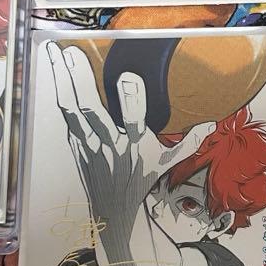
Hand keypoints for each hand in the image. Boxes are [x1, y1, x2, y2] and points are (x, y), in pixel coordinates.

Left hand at [46, 44, 212, 265]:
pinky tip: (54, 69)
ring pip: (71, 111)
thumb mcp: (168, 164)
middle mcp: (109, 145)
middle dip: (81, 82)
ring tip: (54, 52)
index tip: (129, 75)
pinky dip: (59, 90)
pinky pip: (66, 114)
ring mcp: (87, 144)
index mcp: (135, 147)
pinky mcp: (75, 143)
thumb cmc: (141, 180)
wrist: (111, 212)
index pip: (134, 122)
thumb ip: (188, 142)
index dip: (132, 100)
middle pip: (91, 113)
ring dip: (62, 81)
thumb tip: (211, 124)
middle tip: (73, 53)